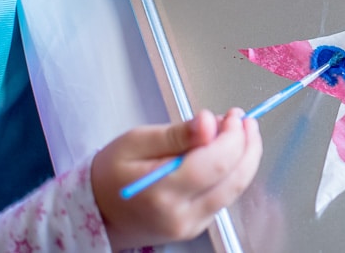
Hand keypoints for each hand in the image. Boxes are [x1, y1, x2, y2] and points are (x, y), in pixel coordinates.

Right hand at [91, 108, 262, 250]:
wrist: (96, 212)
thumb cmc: (111, 172)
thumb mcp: (136, 141)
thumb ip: (176, 134)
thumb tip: (209, 122)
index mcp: (162, 192)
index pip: (216, 164)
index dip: (233, 137)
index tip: (234, 115)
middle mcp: (182, 216)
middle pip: (234, 179)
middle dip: (247, 146)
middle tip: (245, 121)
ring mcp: (192, 226)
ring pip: (235, 189)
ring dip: (243, 158)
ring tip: (237, 132)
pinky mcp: (197, 228)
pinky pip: (225, 196)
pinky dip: (232, 172)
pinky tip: (224, 153)